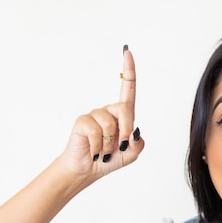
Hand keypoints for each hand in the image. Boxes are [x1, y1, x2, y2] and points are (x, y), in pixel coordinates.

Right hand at [60, 46, 143, 177]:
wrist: (88, 170)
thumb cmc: (109, 159)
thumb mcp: (131, 154)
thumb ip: (138, 143)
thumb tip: (134, 131)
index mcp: (122, 115)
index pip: (128, 89)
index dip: (129, 70)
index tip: (127, 52)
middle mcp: (108, 111)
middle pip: (124, 109)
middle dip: (126, 129)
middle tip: (122, 145)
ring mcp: (94, 115)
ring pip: (109, 124)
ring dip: (109, 144)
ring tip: (103, 151)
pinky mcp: (83, 122)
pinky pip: (96, 132)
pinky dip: (98, 147)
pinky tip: (94, 151)